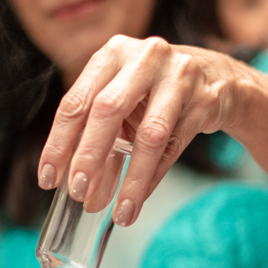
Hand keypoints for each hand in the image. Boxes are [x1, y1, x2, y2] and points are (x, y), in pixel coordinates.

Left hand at [37, 35, 241, 225]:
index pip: (76, 102)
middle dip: (89, 156)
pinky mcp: (205, 99)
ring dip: (131, 179)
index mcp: (112, 54)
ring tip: (120, 212)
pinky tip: (139, 199)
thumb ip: (101, 143)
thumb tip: (83, 192)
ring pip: (149, 135)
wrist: (219, 80)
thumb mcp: (125, 106)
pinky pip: (174, 146)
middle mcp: (144, 57)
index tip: (49, 179)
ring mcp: (178, 76)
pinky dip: (153, 177)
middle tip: (79, 192)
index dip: (58, 144)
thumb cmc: (157, 93)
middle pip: (107, 110)